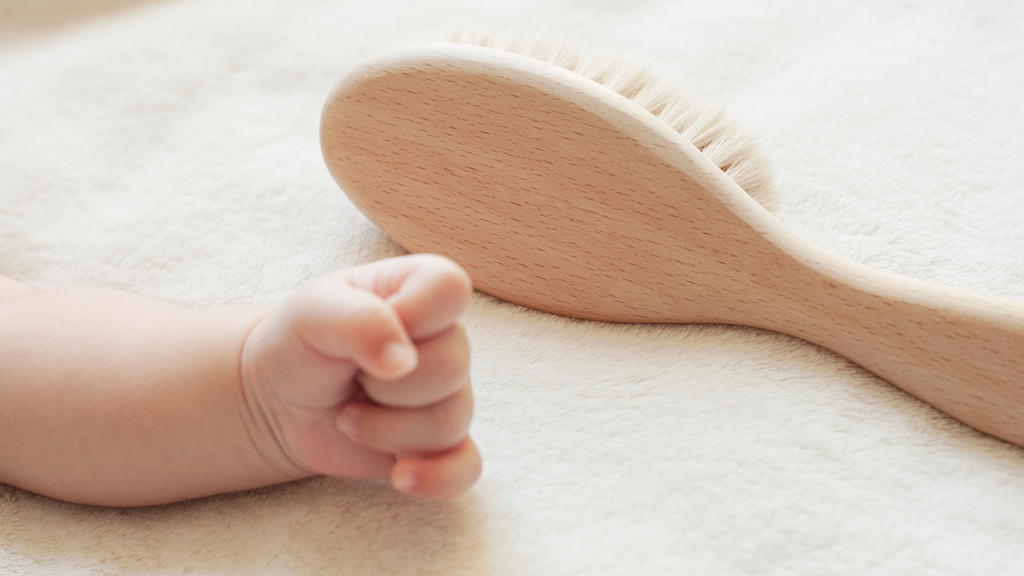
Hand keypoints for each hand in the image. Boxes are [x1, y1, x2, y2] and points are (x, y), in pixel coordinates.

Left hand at [240, 254, 479, 499]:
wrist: (278, 399)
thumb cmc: (301, 342)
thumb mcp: (312, 314)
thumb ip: (358, 321)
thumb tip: (402, 362)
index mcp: (419, 290)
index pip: (451, 289)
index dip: (416, 313)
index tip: (376, 326)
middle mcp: (445, 340)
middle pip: (452, 366)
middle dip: (386, 384)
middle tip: (351, 376)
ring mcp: (447, 395)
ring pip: (449, 421)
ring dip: (384, 429)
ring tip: (348, 416)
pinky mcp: (440, 444)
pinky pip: (464, 468)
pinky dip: (434, 477)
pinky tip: (400, 475)